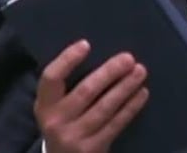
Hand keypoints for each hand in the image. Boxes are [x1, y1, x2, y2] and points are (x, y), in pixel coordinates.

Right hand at [34, 40, 148, 152]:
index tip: (86, 44)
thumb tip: (103, 57)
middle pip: (85, 91)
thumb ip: (69, 86)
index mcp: (45, 105)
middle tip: (128, 58)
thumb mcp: (57, 106)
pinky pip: (116, 124)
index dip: (67, 60)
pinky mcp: (92, 149)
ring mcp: (74, 137)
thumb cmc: (65, 122)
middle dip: (109, 73)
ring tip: (140, 71)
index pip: (51, 78)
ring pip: (104, 108)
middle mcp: (56, 121)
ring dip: (125, 87)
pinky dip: (130, 107)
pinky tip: (141, 93)